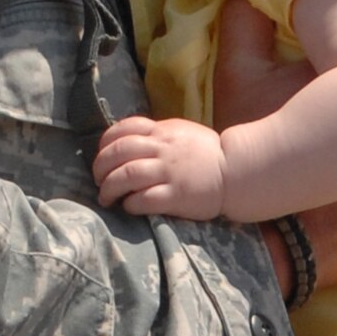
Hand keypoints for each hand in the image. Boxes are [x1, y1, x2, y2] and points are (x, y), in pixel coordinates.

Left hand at [91, 114, 226, 217]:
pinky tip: (129, 207)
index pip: (124, 128)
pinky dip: (130, 204)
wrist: (238, 172)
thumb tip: (128, 141)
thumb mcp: (182, 133)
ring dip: (109, 188)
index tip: (103, 156)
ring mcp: (170, 172)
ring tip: (106, 198)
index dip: (106, 142)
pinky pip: (144, 199)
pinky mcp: (177, 196)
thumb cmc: (208, 155)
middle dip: (100, 167)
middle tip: (98, 180)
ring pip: (126, 175)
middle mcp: (163, 149)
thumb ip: (157, 135)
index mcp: (163, 131)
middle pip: (118, 152)